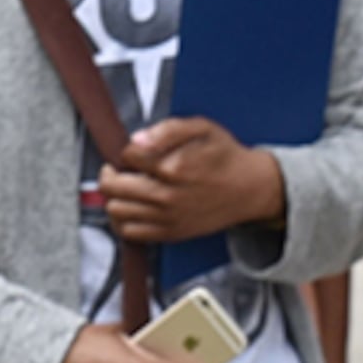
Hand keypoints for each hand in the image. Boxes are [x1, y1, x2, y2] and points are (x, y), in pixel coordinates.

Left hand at [99, 117, 286, 243]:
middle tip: (120, 169)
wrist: (250, 189)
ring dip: (115, 196)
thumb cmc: (225, 157)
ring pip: (115, 209)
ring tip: (126, 187)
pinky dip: (122, 219)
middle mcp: (168, 196)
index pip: (127, 156)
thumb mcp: (204, 129)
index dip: (129, 151)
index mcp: (175, 168)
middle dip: (112, 173)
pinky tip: (133, 207)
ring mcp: (167, 217)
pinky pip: (128, 231)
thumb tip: (138, 139)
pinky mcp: (169, 233)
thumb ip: (169, 129)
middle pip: (113, 186)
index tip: (137, 152)